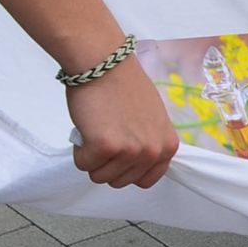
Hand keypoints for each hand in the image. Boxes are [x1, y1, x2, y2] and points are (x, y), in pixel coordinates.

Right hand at [67, 61, 179, 188]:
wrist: (106, 65)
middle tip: (106, 134)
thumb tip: (138, 160)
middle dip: (107, 163)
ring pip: (99, 177)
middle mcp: (153, 151)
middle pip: (119, 182)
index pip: (146, 181)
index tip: (120, 154)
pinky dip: (80, 150)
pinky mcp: (104, 147)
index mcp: (167, 146)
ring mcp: (130, 150)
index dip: (127, 170)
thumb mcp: (151, 119)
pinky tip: (88, 128)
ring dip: (92, 157)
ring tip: (98, 129)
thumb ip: (148, 142)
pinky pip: (83, 165)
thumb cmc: (125, 87)